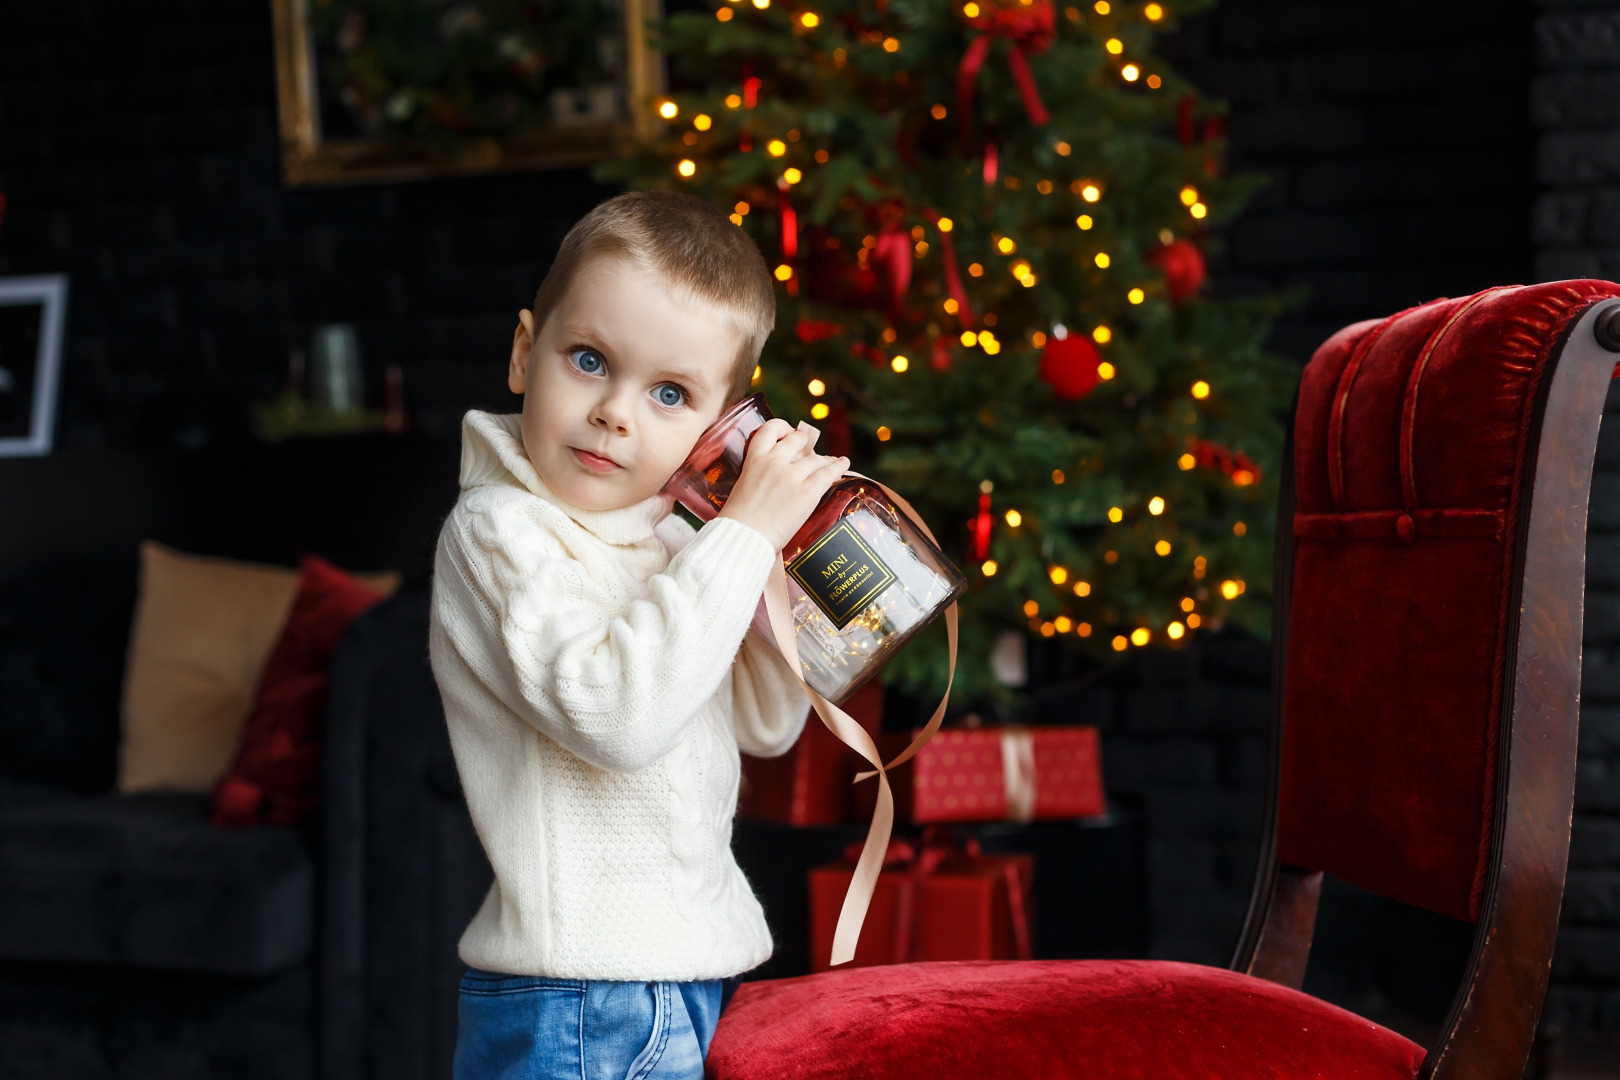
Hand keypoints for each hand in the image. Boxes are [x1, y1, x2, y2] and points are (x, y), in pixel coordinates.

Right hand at [717, 419, 848, 550]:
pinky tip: (843, 464)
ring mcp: (793, 475)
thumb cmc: (738, 519)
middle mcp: (775, 461)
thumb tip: (774, 478)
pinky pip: (828, 473)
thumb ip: (759, 474)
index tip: (788, 432)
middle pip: (798, 439)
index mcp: (755, 459)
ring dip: (824, 459)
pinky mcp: (807, 491)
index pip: (770, 428)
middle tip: (809, 449)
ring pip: (816, 459)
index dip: (782, 427)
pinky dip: (838, 467)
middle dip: (805, 443)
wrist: (743, 536)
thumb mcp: (743, 485)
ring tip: (831, 461)